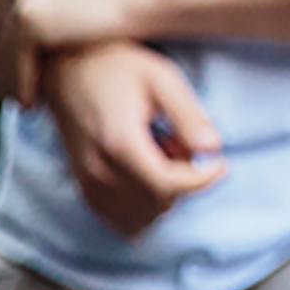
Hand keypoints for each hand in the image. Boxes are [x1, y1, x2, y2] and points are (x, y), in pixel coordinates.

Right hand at [38, 40, 228, 237]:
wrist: (68, 67)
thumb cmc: (119, 67)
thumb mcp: (161, 78)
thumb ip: (188, 115)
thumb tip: (214, 148)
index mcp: (120, 143)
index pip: (168, 186)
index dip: (203, 180)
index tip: (221, 164)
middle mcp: (99, 171)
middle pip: (158, 204)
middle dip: (182, 181)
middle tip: (178, 141)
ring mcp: (87, 183)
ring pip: (140, 220)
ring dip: (163, 197)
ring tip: (160, 156)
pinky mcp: (83, 188)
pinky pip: (120, 221)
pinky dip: (143, 208)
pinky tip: (145, 174)